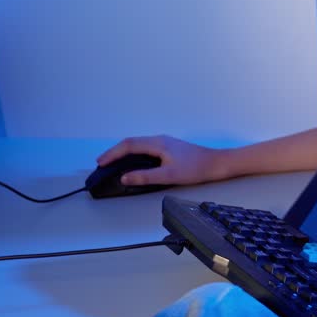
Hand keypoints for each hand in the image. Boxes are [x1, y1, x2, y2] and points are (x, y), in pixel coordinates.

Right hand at [96, 135, 226, 185]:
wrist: (216, 163)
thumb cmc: (195, 169)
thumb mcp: (169, 175)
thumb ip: (145, 177)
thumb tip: (124, 177)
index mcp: (157, 143)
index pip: (128, 145)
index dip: (112, 154)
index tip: (101, 162)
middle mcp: (159, 139)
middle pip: (131, 142)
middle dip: (114, 152)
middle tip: (101, 162)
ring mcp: (164, 143)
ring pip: (138, 144)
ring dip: (123, 152)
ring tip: (112, 162)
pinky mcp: (169, 148)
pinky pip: (145, 147)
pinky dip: (133, 153)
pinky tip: (133, 161)